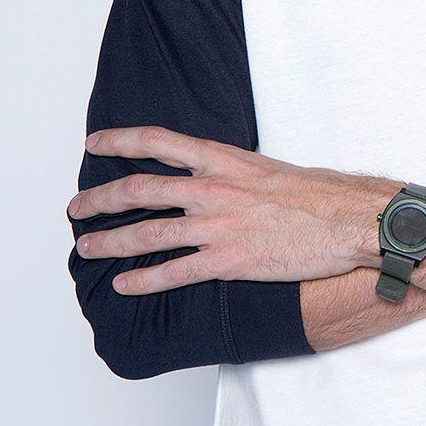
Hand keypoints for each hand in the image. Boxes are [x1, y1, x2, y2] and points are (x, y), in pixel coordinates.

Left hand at [68, 126, 390, 293]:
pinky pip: (174, 272)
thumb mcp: (268, 168)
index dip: (120, 140)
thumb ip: (234, 173)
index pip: (157, 142)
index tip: (96, 143)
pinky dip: (143, 280)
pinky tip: (124, 285)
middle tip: (77, 209)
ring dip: (109, 242)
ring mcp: (217, 226)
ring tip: (86, 248)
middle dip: (99, 200)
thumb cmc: (320, 195)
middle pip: (138, 189)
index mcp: (223, 160)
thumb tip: (216, 179)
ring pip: (146, 233)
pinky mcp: (228, 260)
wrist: (348, 220)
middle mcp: (212, 189)